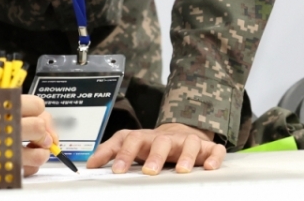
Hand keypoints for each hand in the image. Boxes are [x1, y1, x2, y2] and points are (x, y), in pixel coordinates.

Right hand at [0, 95, 53, 176]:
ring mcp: (0, 150)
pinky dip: (29, 167)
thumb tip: (43, 123)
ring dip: (40, 153)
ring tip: (35, 151)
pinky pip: (25, 171)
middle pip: (38, 128)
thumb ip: (15, 108)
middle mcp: (2, 128)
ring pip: (36, 153)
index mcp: (1, 106)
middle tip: (37, 135)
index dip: (40, 112)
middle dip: (42, 133)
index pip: (36, 105)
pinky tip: (24, 161)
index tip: (36, 116)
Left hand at [87, 122, 224, 174]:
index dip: (125, 154)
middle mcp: (167, 138)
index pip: (133, 140)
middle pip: (161, 141)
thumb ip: (110, 152)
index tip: (118, 171)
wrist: (180, 132)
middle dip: (155, 155)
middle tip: (149, 171)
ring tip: (181, 170)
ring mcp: (188, 142)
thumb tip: (90, 164)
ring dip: (186, 156)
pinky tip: (209, 168)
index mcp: (146, 138)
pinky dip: (213, 157)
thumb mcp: (129, 144)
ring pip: (190, 143)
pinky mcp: (207, 148)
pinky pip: (214, 150)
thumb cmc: (151, 144)